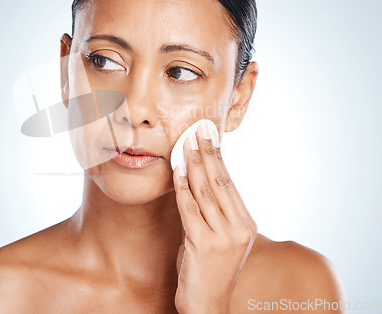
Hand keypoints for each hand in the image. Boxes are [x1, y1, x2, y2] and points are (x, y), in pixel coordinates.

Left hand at [173, 123, 256, 313]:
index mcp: (245, 224)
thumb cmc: (210, 268)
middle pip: (220, 181)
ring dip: (194, 163)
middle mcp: (238, 228)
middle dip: (208, 152)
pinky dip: (182, 186)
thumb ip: (216, 212)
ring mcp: (222, 237)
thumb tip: (201, 178)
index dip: (218, 157)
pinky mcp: (203, 244)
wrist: (208, 303)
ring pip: (205, 191)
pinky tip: (178, 169)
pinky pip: (190, 208)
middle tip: (200, 128)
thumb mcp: (220, 237)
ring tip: (186, 141)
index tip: (210, 136)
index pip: (229, 183)